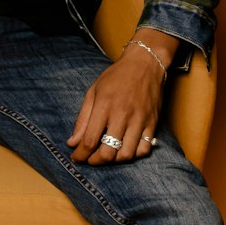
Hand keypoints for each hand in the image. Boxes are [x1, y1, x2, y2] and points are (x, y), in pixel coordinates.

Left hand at [67, 44, 165, 165]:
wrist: (145, 64)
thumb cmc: (117, 76)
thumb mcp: (93, 92)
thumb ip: (82, 119)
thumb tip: (72, 142)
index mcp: (104, 106)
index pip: (89, 140)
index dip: (80, 154)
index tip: (76, 157)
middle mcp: (122, 115)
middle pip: (108, 152)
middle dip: (96, 161)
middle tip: (91, 159)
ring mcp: (139, 120)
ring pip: (126, 155)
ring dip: (114, 160)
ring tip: (108, 154)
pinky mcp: (152, 123)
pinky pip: (144, 149)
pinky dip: (134, 155)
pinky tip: (125, 149)